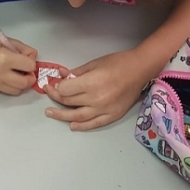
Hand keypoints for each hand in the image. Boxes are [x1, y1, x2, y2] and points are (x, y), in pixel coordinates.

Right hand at [0, 31, 36, 94]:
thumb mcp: (6, 40)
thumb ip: (23, 49)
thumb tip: (34, 57)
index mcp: (4, 58)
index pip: (29, 66)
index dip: (31, 62)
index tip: (27, 59)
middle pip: (25, 83)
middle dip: (29, 76)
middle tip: (26, 69)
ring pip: (17, 90)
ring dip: (20, 83)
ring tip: (16, 72)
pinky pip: (6, 90)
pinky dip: (10, 84)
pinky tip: (5, 74)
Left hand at [44, 49, 158, 130]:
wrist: (140, 70)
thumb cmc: (118, 63)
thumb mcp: (94, 63)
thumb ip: (77, 73)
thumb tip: (62, 76)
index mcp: (91, 83)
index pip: (65, 90)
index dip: (56, 87)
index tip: (52, 84)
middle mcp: (96, 98)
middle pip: (69, 102)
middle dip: (56, 97)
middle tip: (50, 93)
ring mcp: (104, 109)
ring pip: (77, 116)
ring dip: (62, 116)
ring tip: (51, 113)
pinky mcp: (112, 115)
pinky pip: (94, 124)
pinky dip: (82, 126)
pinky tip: (72, 125)